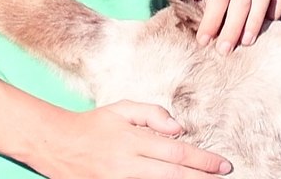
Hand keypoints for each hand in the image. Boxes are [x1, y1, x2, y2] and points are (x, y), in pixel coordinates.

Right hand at [31, 101, 231, 178]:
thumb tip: (178, 128)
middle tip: (224, 177)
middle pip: (174, 176)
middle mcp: (128, 165)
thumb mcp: (122, 109)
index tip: (223, 165)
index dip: (203, 161)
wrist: (56, 144)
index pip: (177, 152)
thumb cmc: (94, 124)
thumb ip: (153, 113)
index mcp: (134, 141)